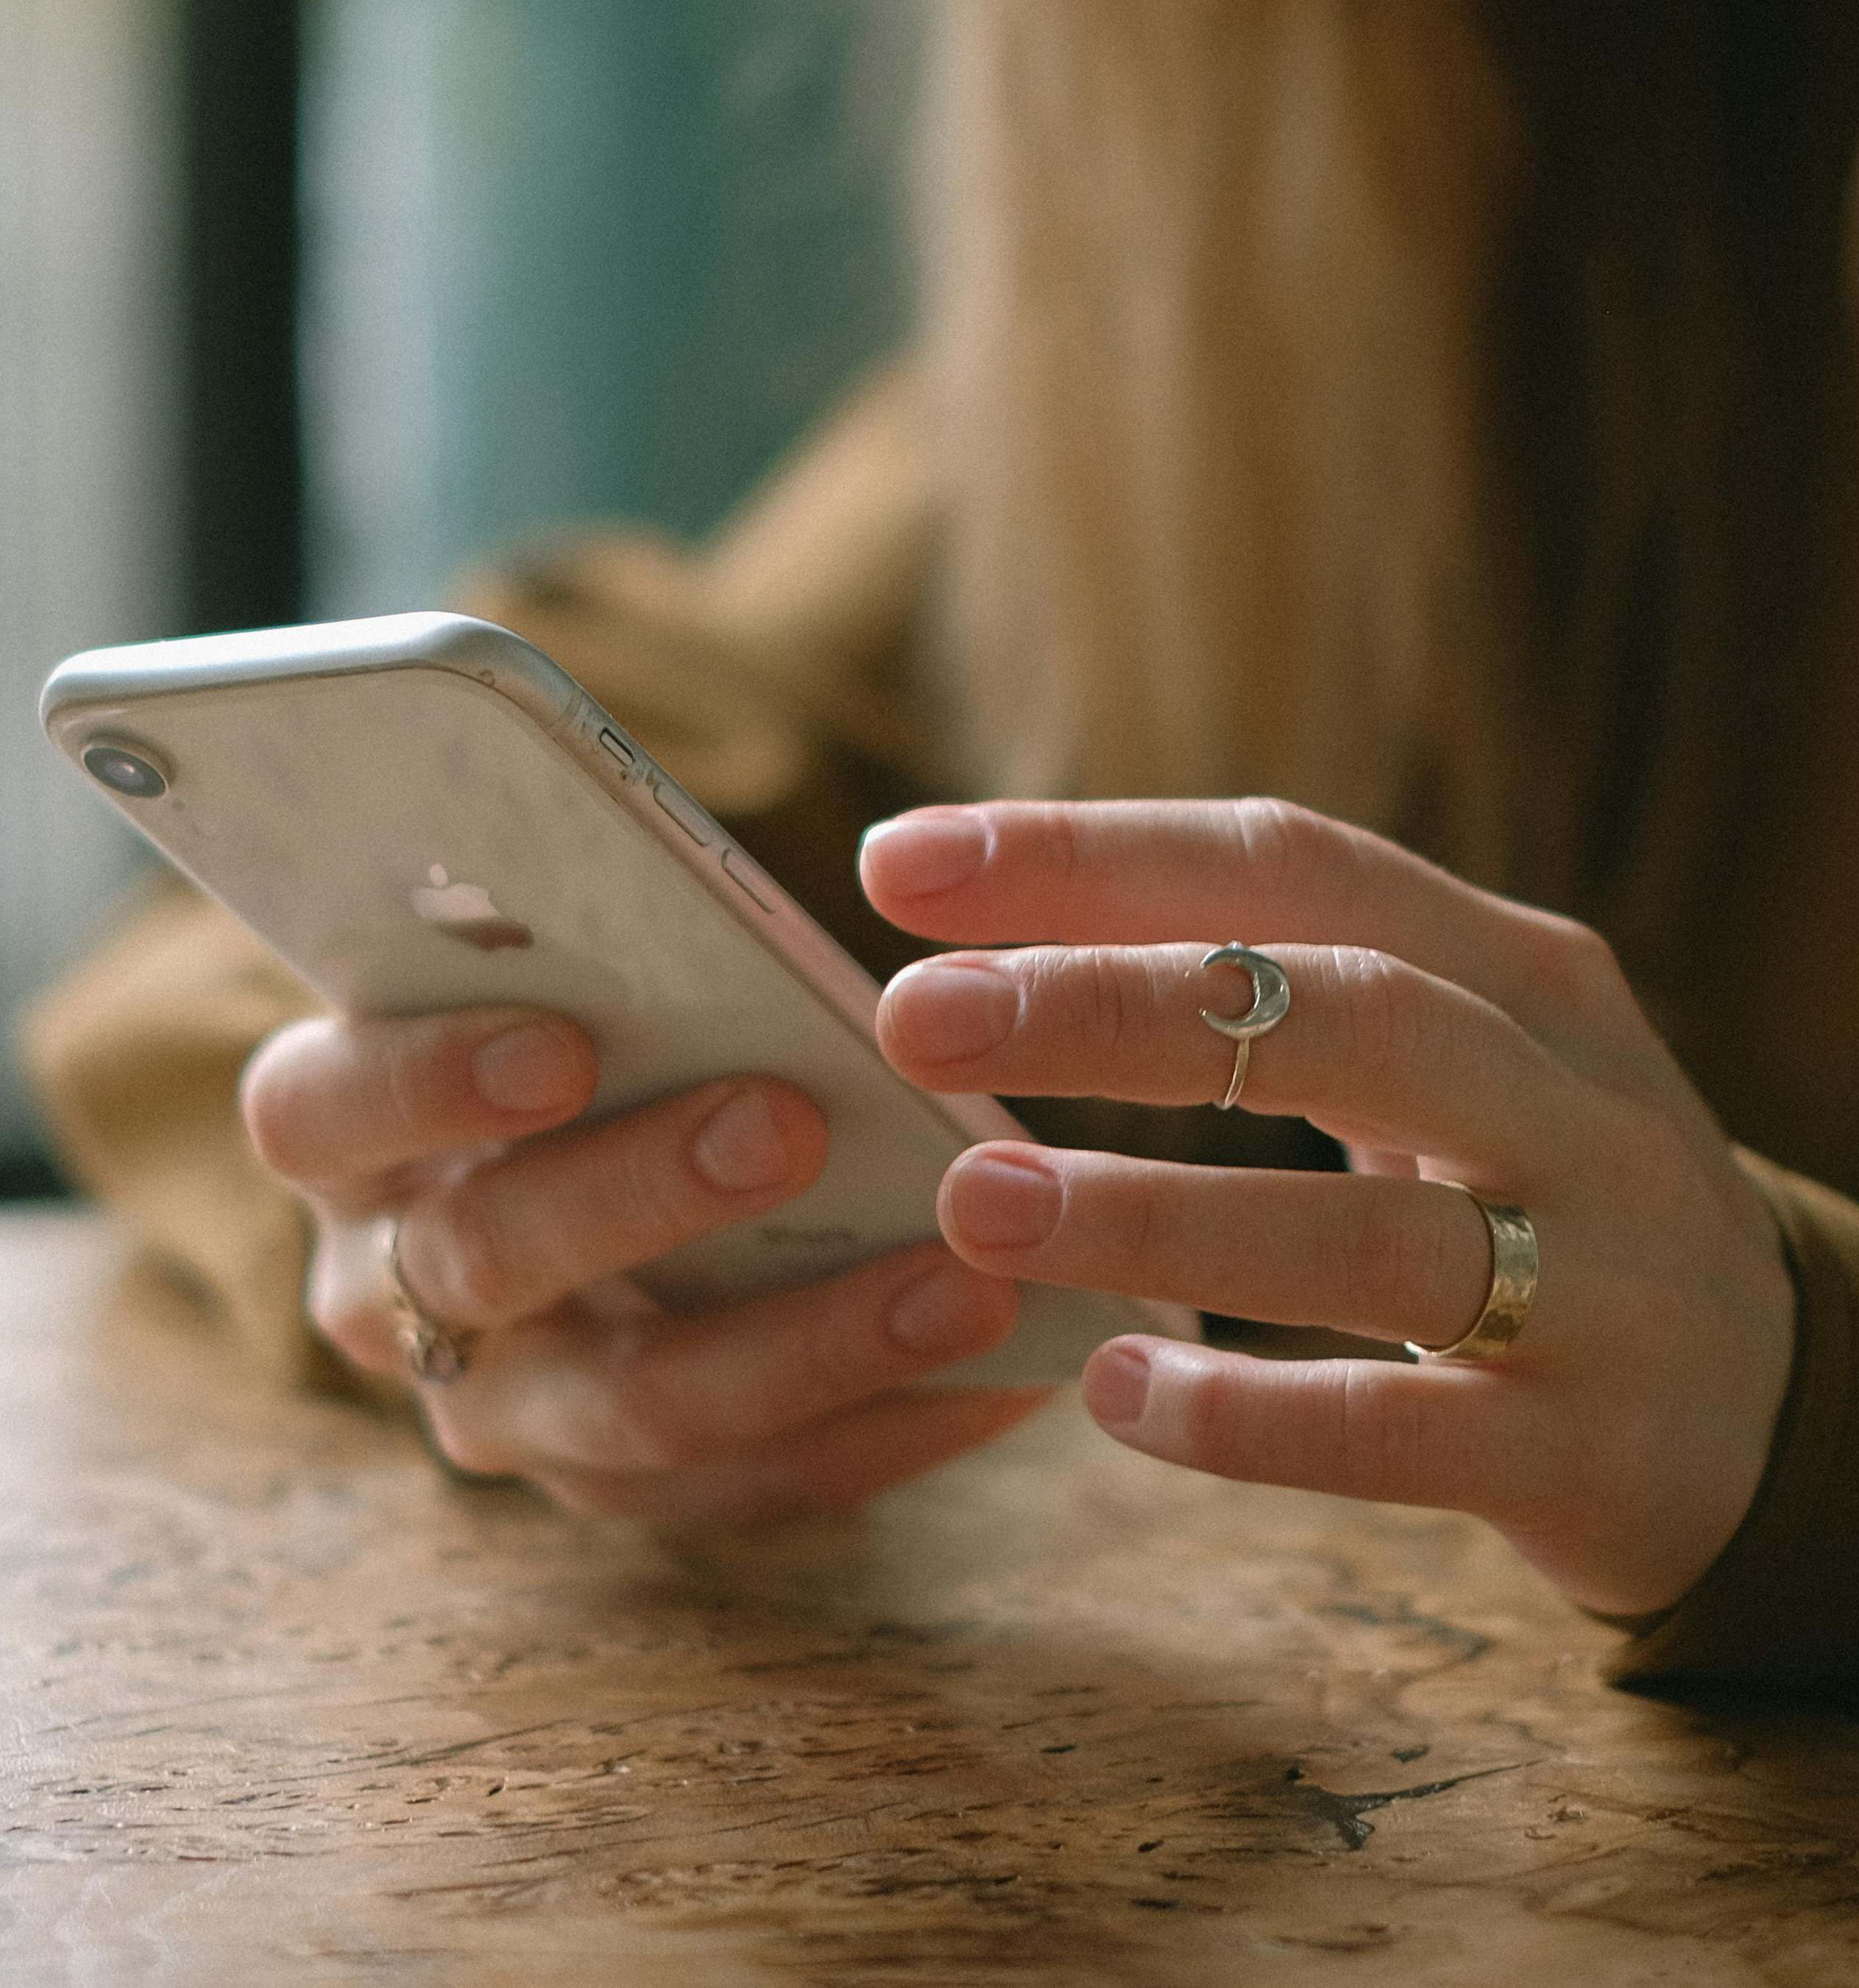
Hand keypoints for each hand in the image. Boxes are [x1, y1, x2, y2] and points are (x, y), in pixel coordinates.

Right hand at [239, 1010, 1043, 1519]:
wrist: (619, 1162)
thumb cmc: (612, 1016)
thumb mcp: (584, 969)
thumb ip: (623, 948)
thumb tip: (777, 903)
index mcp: (347, 1132)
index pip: (321, 1109)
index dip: (429, 1079)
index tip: (566, 1043)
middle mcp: (391, 1288)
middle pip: (486, 1259)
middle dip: (644, 1193)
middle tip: (789, 1123)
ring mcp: (504, 1408)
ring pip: (633, 1407)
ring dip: (808, 1342)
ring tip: (965, 1281)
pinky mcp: (628, 1483)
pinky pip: (756, 1482)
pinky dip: (889, 1423)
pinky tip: (1008, 1374)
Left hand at [864, 798, 1794, 1618]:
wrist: (1777, 1397)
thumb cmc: (1544, 1193)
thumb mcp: (1463, 1054)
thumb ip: (1287, 995)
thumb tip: (998, 953)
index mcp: (1524, 969)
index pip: (1299, 863)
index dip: (1099, 850)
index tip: (901, 860)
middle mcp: (1575, 1098)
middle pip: (1349, 1010)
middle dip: (1120, 1001)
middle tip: (915, 1011)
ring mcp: (1598, 1276)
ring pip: (1372, 1235)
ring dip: (1161, 1212)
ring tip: (977, 1203)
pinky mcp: (1588, 1445)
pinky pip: (1403, 1429)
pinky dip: (1252, 1415)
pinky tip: (1115, 1393)